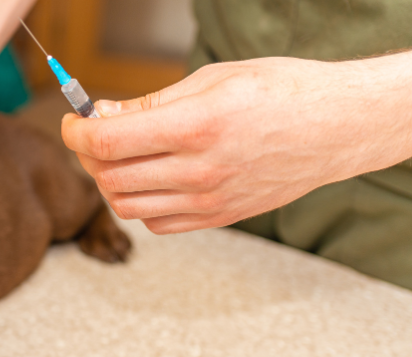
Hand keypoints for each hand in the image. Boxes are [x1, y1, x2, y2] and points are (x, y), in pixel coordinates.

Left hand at [61, 47, 411, 233]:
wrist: (339, 127)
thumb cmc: (282, 91)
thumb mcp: (212, 78)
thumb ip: (150, 103)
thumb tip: (99, 116)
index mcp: (197, 126)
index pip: (108, 142)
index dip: (76, 132)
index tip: (73, 122)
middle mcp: (200, 170)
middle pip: (110, 176)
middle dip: (88, 155)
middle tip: (94, 134)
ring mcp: (210, 201)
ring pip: (128, 205)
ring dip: (111, 180)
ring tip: (120, 155)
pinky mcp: (219, 218)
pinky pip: (157, 223)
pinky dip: (140, 202)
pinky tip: (150, 177)